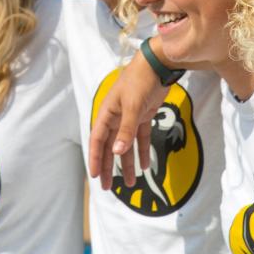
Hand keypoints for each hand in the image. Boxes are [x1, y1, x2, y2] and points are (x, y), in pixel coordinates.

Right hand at [88, 51, 168, 189]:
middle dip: (109, 167)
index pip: (98, 140)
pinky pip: (141, 138)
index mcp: (107, 113)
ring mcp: (130, 117)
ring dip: (127, 164)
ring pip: (126, 145)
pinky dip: (143, 151)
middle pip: (110, 147)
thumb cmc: (140, 82)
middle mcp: (116, 117)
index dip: (95, 158)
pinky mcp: (143, 116)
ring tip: (130, 183)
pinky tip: (146, 166)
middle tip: (107, 187)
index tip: (95, 176)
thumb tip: (117, 153)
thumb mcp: (132, 106)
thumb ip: (126, 130)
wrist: (158, 65)